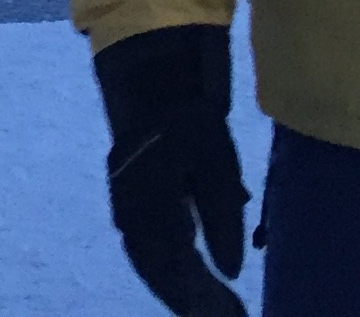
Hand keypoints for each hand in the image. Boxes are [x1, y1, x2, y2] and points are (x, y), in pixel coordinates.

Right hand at [93, 25, 248, 316]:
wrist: (148, 67)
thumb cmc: (187, 108)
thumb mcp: (215, 158)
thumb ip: (221, 215)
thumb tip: (230, 270)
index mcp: (150, 200)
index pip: (174, 266)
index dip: (201, 297)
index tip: (232, 314)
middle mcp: (131, 210)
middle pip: (158, 270)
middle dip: (192, 299)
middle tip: (229, 316)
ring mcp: (127, 204)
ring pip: (151, 260)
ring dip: (180, 286)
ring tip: (215, 306)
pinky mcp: (131, 197)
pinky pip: (147, 244)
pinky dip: (169, 266)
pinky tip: (193, 276)